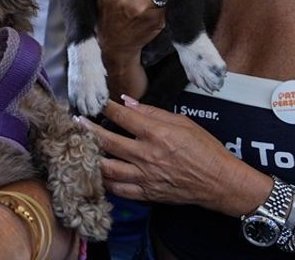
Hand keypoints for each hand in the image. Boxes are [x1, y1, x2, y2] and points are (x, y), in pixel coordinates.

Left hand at [79, 99, 261, 216]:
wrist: (219, 181)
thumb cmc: (205, 149)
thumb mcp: (182, 122)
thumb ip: (153, 112)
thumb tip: (128, 102)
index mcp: (156, 134)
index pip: (122, 116)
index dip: (104, 107)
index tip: (93, 100)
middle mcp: (147, 156)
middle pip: (107, 141)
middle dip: (87, 130)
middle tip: (75, 122)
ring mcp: (144, 177)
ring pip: (107, 169)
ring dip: (90, 157)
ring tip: (79, 148)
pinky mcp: (146, 194)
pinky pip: (118, 190)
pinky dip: (104, 181)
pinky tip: (96, 173)